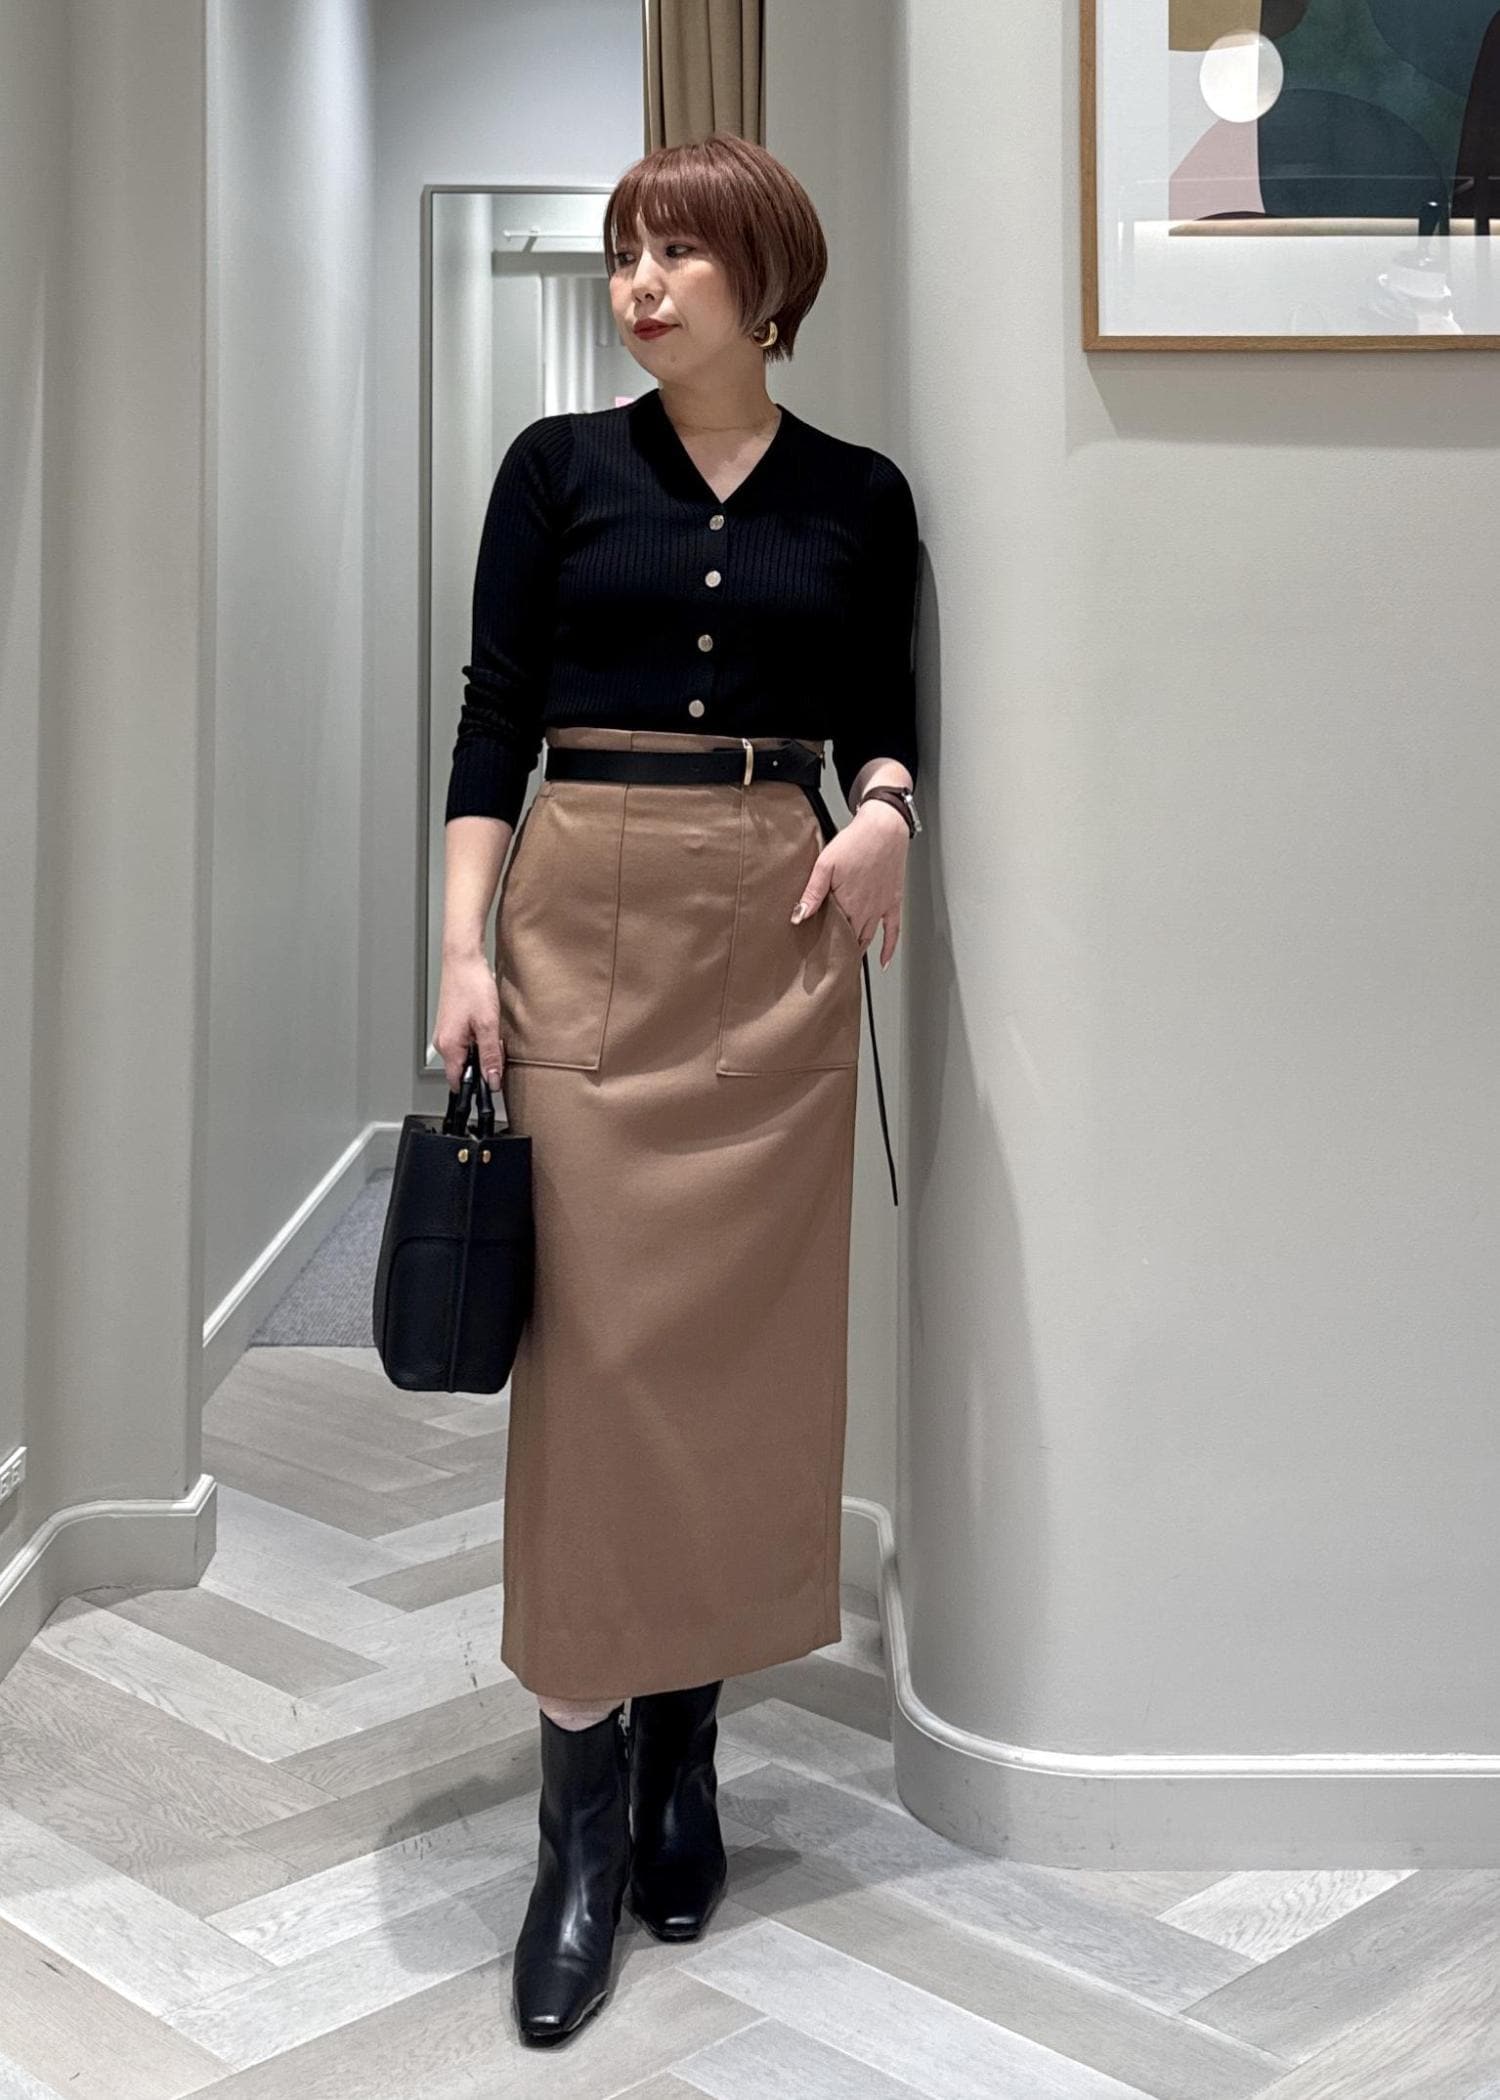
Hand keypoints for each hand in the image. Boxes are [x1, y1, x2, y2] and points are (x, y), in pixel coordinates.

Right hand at [434, 949, 504, 1091]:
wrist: (463, 960)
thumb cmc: (471, 986)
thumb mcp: (488, 1025)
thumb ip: (490, 1056)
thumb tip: (491, 1080)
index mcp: (448, 1046)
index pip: (457, 1082)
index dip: (476, 1087)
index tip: (491, 1085)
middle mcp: (443, 1042)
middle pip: (463, 1069)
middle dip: (484, 1065)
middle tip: (496, 1049)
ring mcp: (446, 1033)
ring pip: (466, 1055)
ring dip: (482, 1051)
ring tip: (491, 1032)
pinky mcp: (451, 1025)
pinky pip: (466, 1043)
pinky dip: (479, 1040)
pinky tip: (486, 1026)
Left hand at [790, 798, 908, 967]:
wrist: (884, 827)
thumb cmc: (855, 842)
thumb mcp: (826, 864)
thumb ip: (812, 893)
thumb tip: (798, 916)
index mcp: (847, 903)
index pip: (833, 934)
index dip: (824, 948)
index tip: (814, 960)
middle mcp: (865, 911)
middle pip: (850, 940)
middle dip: (839, 954)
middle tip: (827, 967)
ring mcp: (881, 908)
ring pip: (868, 938)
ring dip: (858, 952)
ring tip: (847, 965)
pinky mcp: (893, 902)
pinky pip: (894, 931)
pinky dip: (889, 948)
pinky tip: (883, 962)